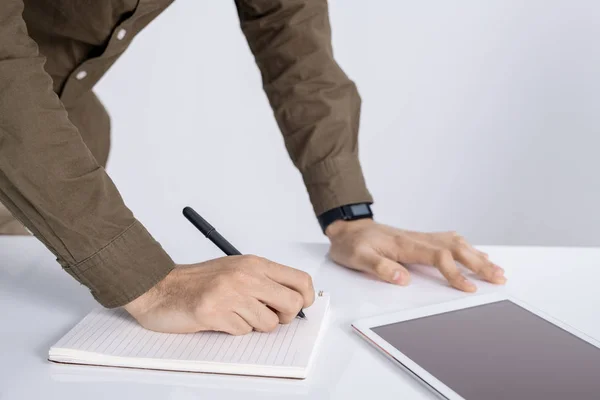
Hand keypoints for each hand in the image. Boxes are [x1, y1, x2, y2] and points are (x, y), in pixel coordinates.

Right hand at [124, 255, 314, 334]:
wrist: (159, 287)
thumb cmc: (199, 281)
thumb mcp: (237, 270)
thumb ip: (264, 281)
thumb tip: (295, 300)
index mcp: (254, 263)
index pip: (300, 280)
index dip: (306, 298)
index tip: (298, 307)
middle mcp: (246, 275)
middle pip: (292, 304)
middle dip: (284, 317)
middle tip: (267, 315)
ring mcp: (231, 294)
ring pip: (268, 323)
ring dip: (254, 326)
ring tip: (234, 314)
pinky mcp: (215, 312)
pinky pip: (243, 332)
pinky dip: (234, 330)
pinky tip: (220, 319)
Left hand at [326, 219, 505, 291]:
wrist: (347, 227)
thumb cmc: (352, 243)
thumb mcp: (358, 258)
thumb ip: (380, 267)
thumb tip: (403, 279)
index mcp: (405, 244)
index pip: (439, 257)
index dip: (456, 273)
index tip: (469, 288)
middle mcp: (417, 238)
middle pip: (456, 247)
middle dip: (479, 263)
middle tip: (499, 278)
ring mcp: (420, 237)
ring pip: (456, 242)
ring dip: (477, 255)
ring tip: (496, 269)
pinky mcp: (419, 239)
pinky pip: (449, 240)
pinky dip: (467, 247)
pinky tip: (476, 253)